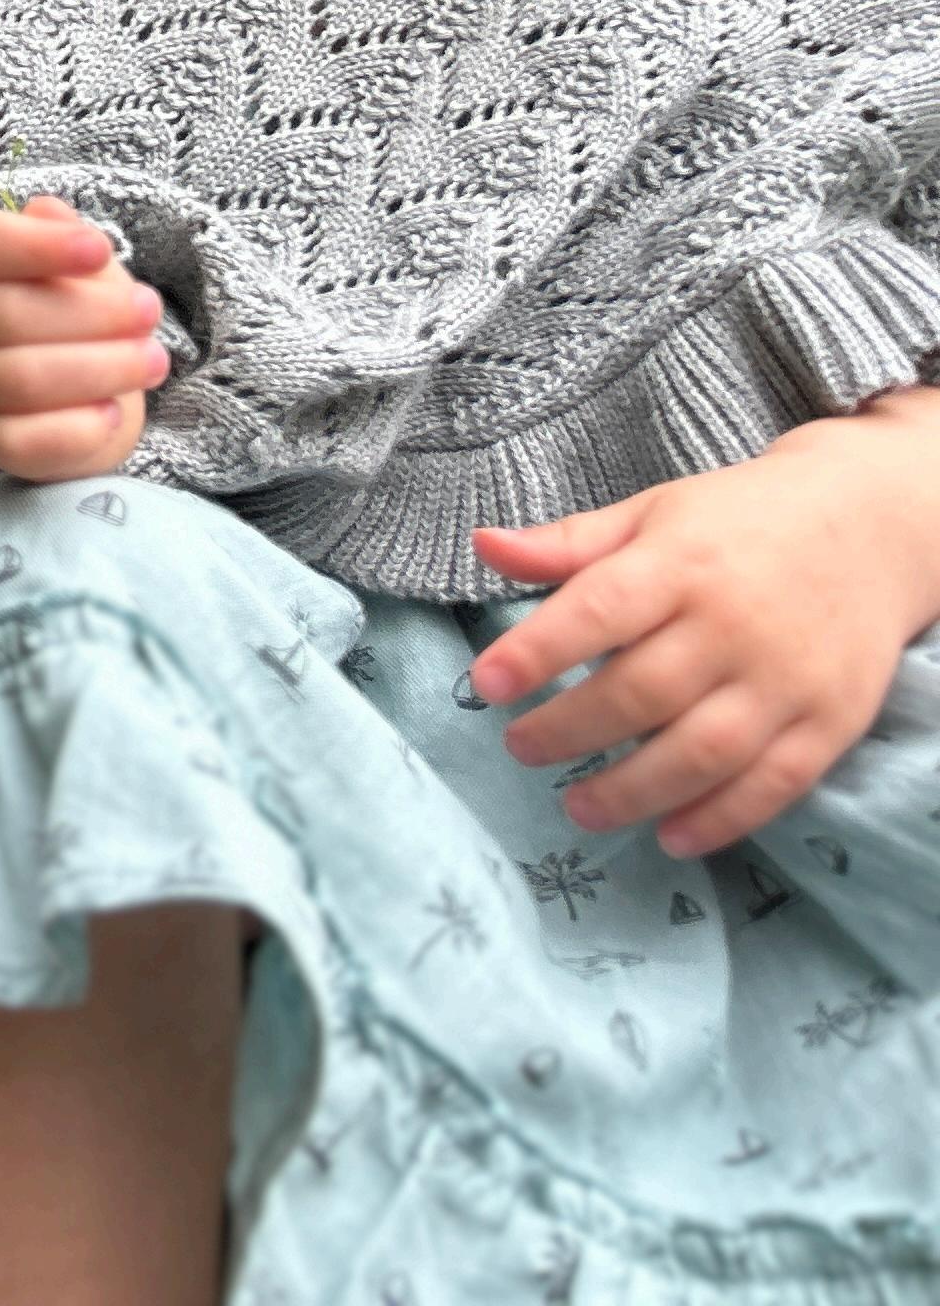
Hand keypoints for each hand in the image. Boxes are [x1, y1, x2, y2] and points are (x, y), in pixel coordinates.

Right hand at [0, 197, 167, 483]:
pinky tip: (115, 410)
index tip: (101, 249)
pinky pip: (26, 442)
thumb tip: (50, 210)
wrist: (60, 389)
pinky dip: (77, 427)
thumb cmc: (64, 309)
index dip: (39, 246)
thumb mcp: (70, 264)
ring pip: (21, 379)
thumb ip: (62, 236)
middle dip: (92, 313)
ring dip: (101, 368)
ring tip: (153, 359)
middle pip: (8, 315)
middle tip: (149, 310)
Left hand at [471, 396, 939, 857]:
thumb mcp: (651, 515)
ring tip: (578, 808)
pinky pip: (776, 782)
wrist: (871, 527)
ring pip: (704, 750)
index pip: (598, 608)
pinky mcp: (830, 722)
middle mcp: (733, 624)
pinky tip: (671, 837)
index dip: (538, 649)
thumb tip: (482, 546)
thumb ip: (569, 544)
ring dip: (635, 790)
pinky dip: (722, 818)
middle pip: (643, 691)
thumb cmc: (739, 523)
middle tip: (519, 750)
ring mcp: (786, 679)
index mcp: (680, 563)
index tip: (485, 682)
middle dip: (571, 728)